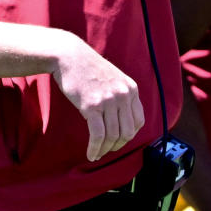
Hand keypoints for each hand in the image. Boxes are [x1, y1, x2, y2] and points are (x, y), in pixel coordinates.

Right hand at [52, 35, 145, 160]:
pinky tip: (91, 154)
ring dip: (105, 150)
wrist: (71, 57)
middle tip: (107, 150)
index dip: (129, 135)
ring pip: (113, 136)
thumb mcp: (115, 79)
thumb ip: (122, 96)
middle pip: (127, 132)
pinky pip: (98, 135)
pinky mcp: (91, 106)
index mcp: (131, 88)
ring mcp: (108, 100)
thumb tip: (122, 122)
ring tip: (97, 154)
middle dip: (118, 145)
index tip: (118, 140)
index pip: (139, 121)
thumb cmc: (89, 69)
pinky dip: (95, 148)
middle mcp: (123, 95)